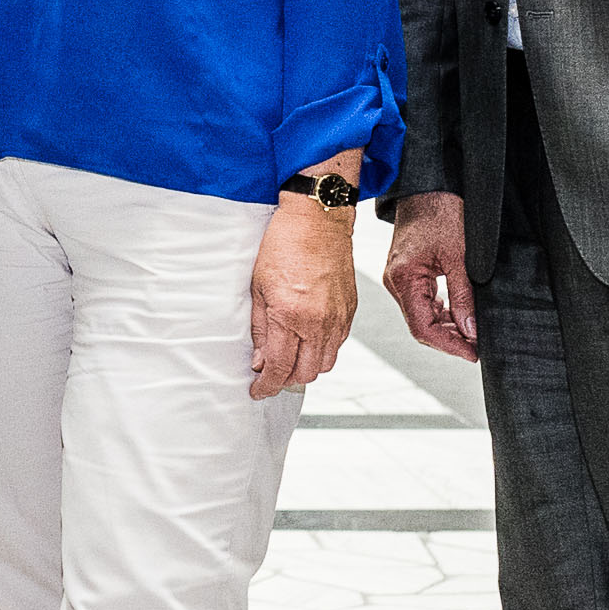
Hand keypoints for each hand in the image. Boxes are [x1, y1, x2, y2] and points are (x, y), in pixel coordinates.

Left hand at [249, 171, 362, 398]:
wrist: (318, 218)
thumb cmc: (283, 245)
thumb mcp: (258, 286)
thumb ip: (260, 328)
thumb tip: (259, 360)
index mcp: (291, 316)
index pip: (279, 367)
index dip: (266, 386)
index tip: (257, 391)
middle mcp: (319, 322)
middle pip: (305, 373)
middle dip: (285, 380)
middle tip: (269, 375)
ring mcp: (338, 317)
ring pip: (325, 363)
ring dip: (306, 368)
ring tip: (288, 359)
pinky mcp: (350, 309)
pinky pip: (338, 344)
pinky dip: (322, 351)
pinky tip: (307, 341)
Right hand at [380, 193, 477, 363]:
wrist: (428, 185)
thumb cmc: (440, 211)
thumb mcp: (460, 255)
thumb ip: (463, 295)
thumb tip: (470, 329)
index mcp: (403, 279)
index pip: (422, 328)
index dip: (449, 345)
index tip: (472, 353)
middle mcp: (396, 283)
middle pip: (420, 326)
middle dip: (450, 338)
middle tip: (478, 345)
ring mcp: (399, 278)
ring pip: (421, 316)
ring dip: (446, 326)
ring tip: (472, 330)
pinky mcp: (406, 273)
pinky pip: (421, 302)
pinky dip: (440, 311)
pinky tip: (457, 311)